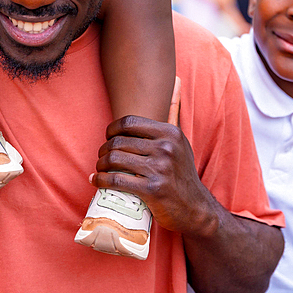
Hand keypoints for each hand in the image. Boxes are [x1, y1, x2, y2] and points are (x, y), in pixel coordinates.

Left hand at [91, 89, 217, 235]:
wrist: (196, 209)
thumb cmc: (182, 176)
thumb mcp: (181, 144)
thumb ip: (170, 120)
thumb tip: (174, 83)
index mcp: (170, 133)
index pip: (129, 122)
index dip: (112, 129)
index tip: (108, 138)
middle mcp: (166, 147)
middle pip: (119, 141)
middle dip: (104, 150)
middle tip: (101, 158)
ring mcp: (160, 168)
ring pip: (115, 159)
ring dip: (100, 164)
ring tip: (99, 169)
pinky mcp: (152, 189)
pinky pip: (116, 180)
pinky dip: (101, 180)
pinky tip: (96, 181)